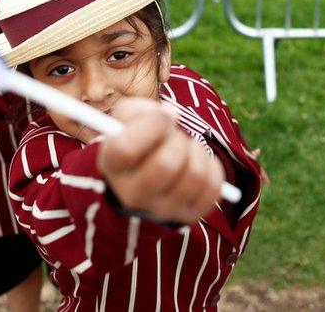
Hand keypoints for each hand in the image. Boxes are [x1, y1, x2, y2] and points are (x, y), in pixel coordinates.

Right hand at [98, 97, 223, 224]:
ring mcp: (162, 209)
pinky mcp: (189, 214)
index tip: (166, 115)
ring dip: (195, 150)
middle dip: (177, 139)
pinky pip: (212, 186)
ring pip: (194, 175)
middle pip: (165, 164)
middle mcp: (133, 194)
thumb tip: (170, 115)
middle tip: (176, 135)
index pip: (125, 149)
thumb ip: (140, 109)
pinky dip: (211, 165)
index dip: (151, 126)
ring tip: (186, 147)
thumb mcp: (127, 118)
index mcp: (112, 166)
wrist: (144, 176)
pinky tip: (197, 161)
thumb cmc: (136, 138)